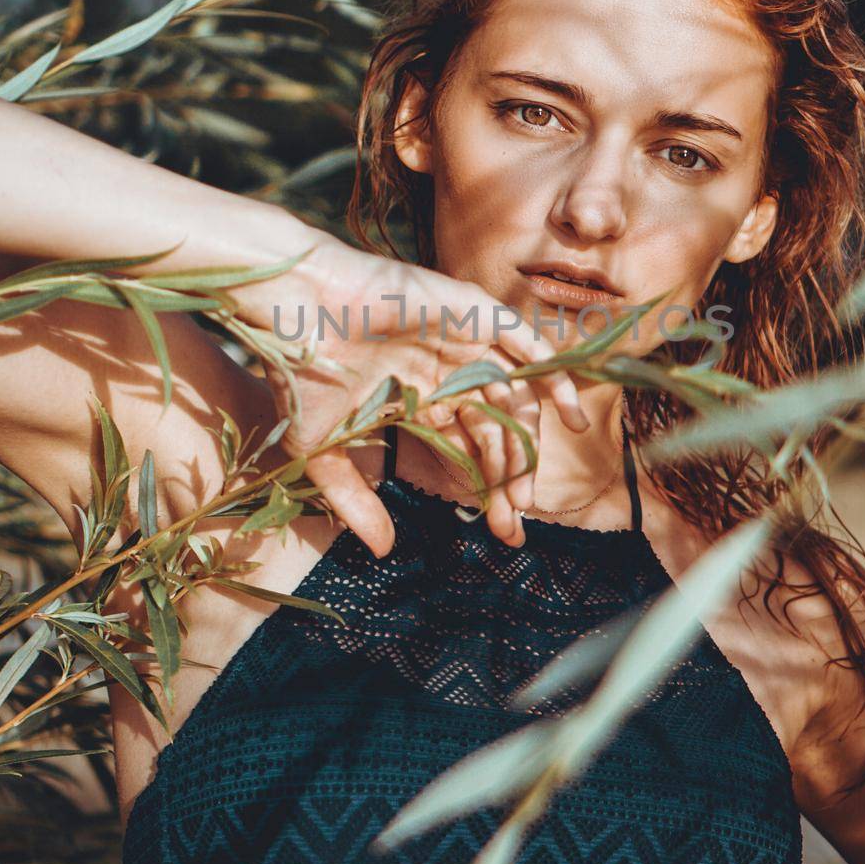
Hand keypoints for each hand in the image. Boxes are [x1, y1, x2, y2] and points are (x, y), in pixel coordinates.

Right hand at [230, 229, 589, 556]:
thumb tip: (383, 552)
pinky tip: (572, 415)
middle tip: (513, 523)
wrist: (292, 311)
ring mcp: (463, 342)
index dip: (489, 490)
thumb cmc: (301, 372)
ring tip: (527, 493)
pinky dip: (555, 377)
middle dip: (508, 479)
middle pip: (497, 431)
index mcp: (421, 398)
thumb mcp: (323, 451)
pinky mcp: (473, 313)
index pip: (470, 449)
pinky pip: (528, 346)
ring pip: (514, 398)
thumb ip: (355, 500)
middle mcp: (448, 371)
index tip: (503, 533)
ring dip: (528, 445)